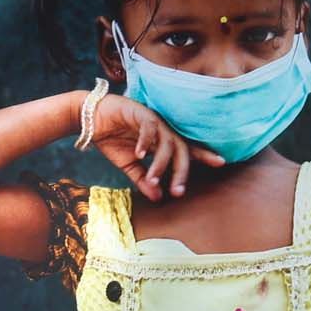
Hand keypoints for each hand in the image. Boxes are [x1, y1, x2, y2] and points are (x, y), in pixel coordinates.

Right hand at [90, 95, 222, 201]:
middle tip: (178, 191)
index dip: (204, 155)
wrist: (89, 119)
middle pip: (181, 149)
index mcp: (162, 141)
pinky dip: (145, 141)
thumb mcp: (129, 165)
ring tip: (153, 180)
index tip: (221, 162)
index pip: (186, 150)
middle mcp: (162, 130)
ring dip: (161, 163)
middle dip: (181, 171)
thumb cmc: (112, 138)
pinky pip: (149, 127)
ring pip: (166, 142)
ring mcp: (152, 120)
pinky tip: (140, 154)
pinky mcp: (138, 112)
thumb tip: (158, 198)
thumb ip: (145, 179)